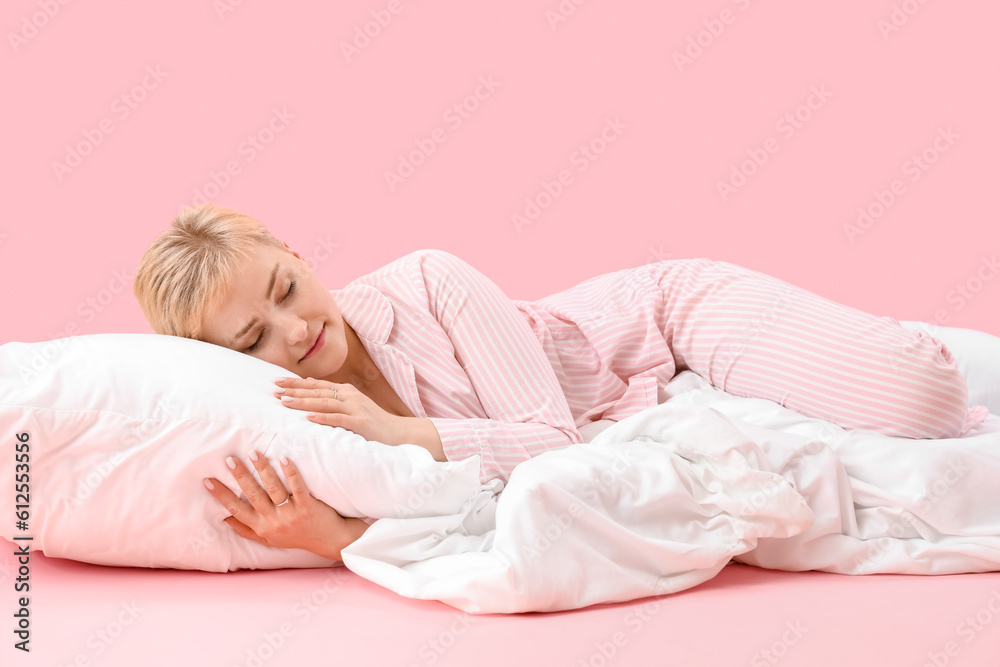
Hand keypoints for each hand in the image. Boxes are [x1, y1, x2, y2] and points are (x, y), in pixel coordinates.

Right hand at [203, 450, 368, 561]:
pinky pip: (297, 487)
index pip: (236, 510)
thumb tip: (224, 518)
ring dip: (262, 470)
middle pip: (252, 496)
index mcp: (261, 528)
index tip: (207, 481)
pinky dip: (290, 473)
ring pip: (273, 489)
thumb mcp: (268, 538)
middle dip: (240, 477)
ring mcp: (291, 514)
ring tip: (253, 454)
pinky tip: (284, 459)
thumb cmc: (296, 537)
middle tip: (229, 460)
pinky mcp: (308, 507)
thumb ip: (247, 530)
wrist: (327, 540)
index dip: (221, 495)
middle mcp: (273, 522)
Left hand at [273, 376, 407, 444]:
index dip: (296, 383)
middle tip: (273, 389)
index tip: (277, 381)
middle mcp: (350, 396)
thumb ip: (333, 399)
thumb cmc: (374, 424)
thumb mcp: (353, 407)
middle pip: (317, 390)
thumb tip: (309, 390)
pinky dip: (322, 417)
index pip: (316, 384)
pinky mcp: (361, 423)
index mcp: (346, 391)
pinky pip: (338, 419)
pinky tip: (308, 417)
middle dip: (294, 389)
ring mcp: (356, 408)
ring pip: (324, 402)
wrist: (400, 434)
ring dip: (303, 401)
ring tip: (284, 402)